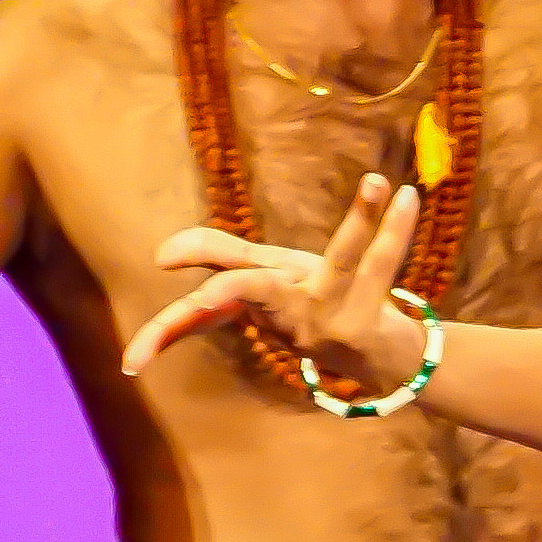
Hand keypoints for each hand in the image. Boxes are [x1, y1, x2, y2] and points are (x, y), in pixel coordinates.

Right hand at [122, 176, 429, 394]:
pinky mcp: (368, 321)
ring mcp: (329, 320)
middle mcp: (285, 318)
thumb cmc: (309, 305)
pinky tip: (404, 194)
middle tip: (209, 295)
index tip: (136, 352)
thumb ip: (218, 254)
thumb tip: (164, 253)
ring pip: (342, 261)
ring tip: (377, 182)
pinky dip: (395, 226)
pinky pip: (383, 263)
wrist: (375, 359)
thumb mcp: (263, 276)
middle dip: (231, 291)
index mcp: (253, 307)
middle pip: (253, 294)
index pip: (195, 320)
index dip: (163, 334)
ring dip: (360, 223)